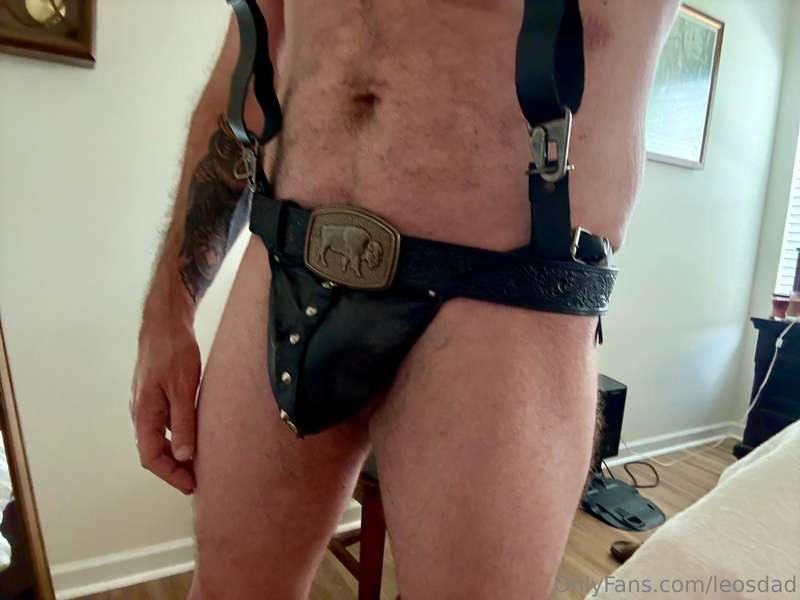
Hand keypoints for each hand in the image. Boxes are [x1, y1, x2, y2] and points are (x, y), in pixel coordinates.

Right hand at [131, 313, 199, 494]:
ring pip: (158, 437)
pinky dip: (177, 435)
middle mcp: (140, 411)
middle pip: (152, 450)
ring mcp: (146, 402)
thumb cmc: (173, 350)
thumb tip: (183, 456)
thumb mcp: (183, 388)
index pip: (151, 457)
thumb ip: (182, 422)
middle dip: (173, 469)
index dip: (170, 475)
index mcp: (143, 413)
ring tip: (199, 462)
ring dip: (176, 453)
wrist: (165, 320)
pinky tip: (195, 435)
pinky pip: (163, 422)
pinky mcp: (155, 393)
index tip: (190, 486)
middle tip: (197, 480)